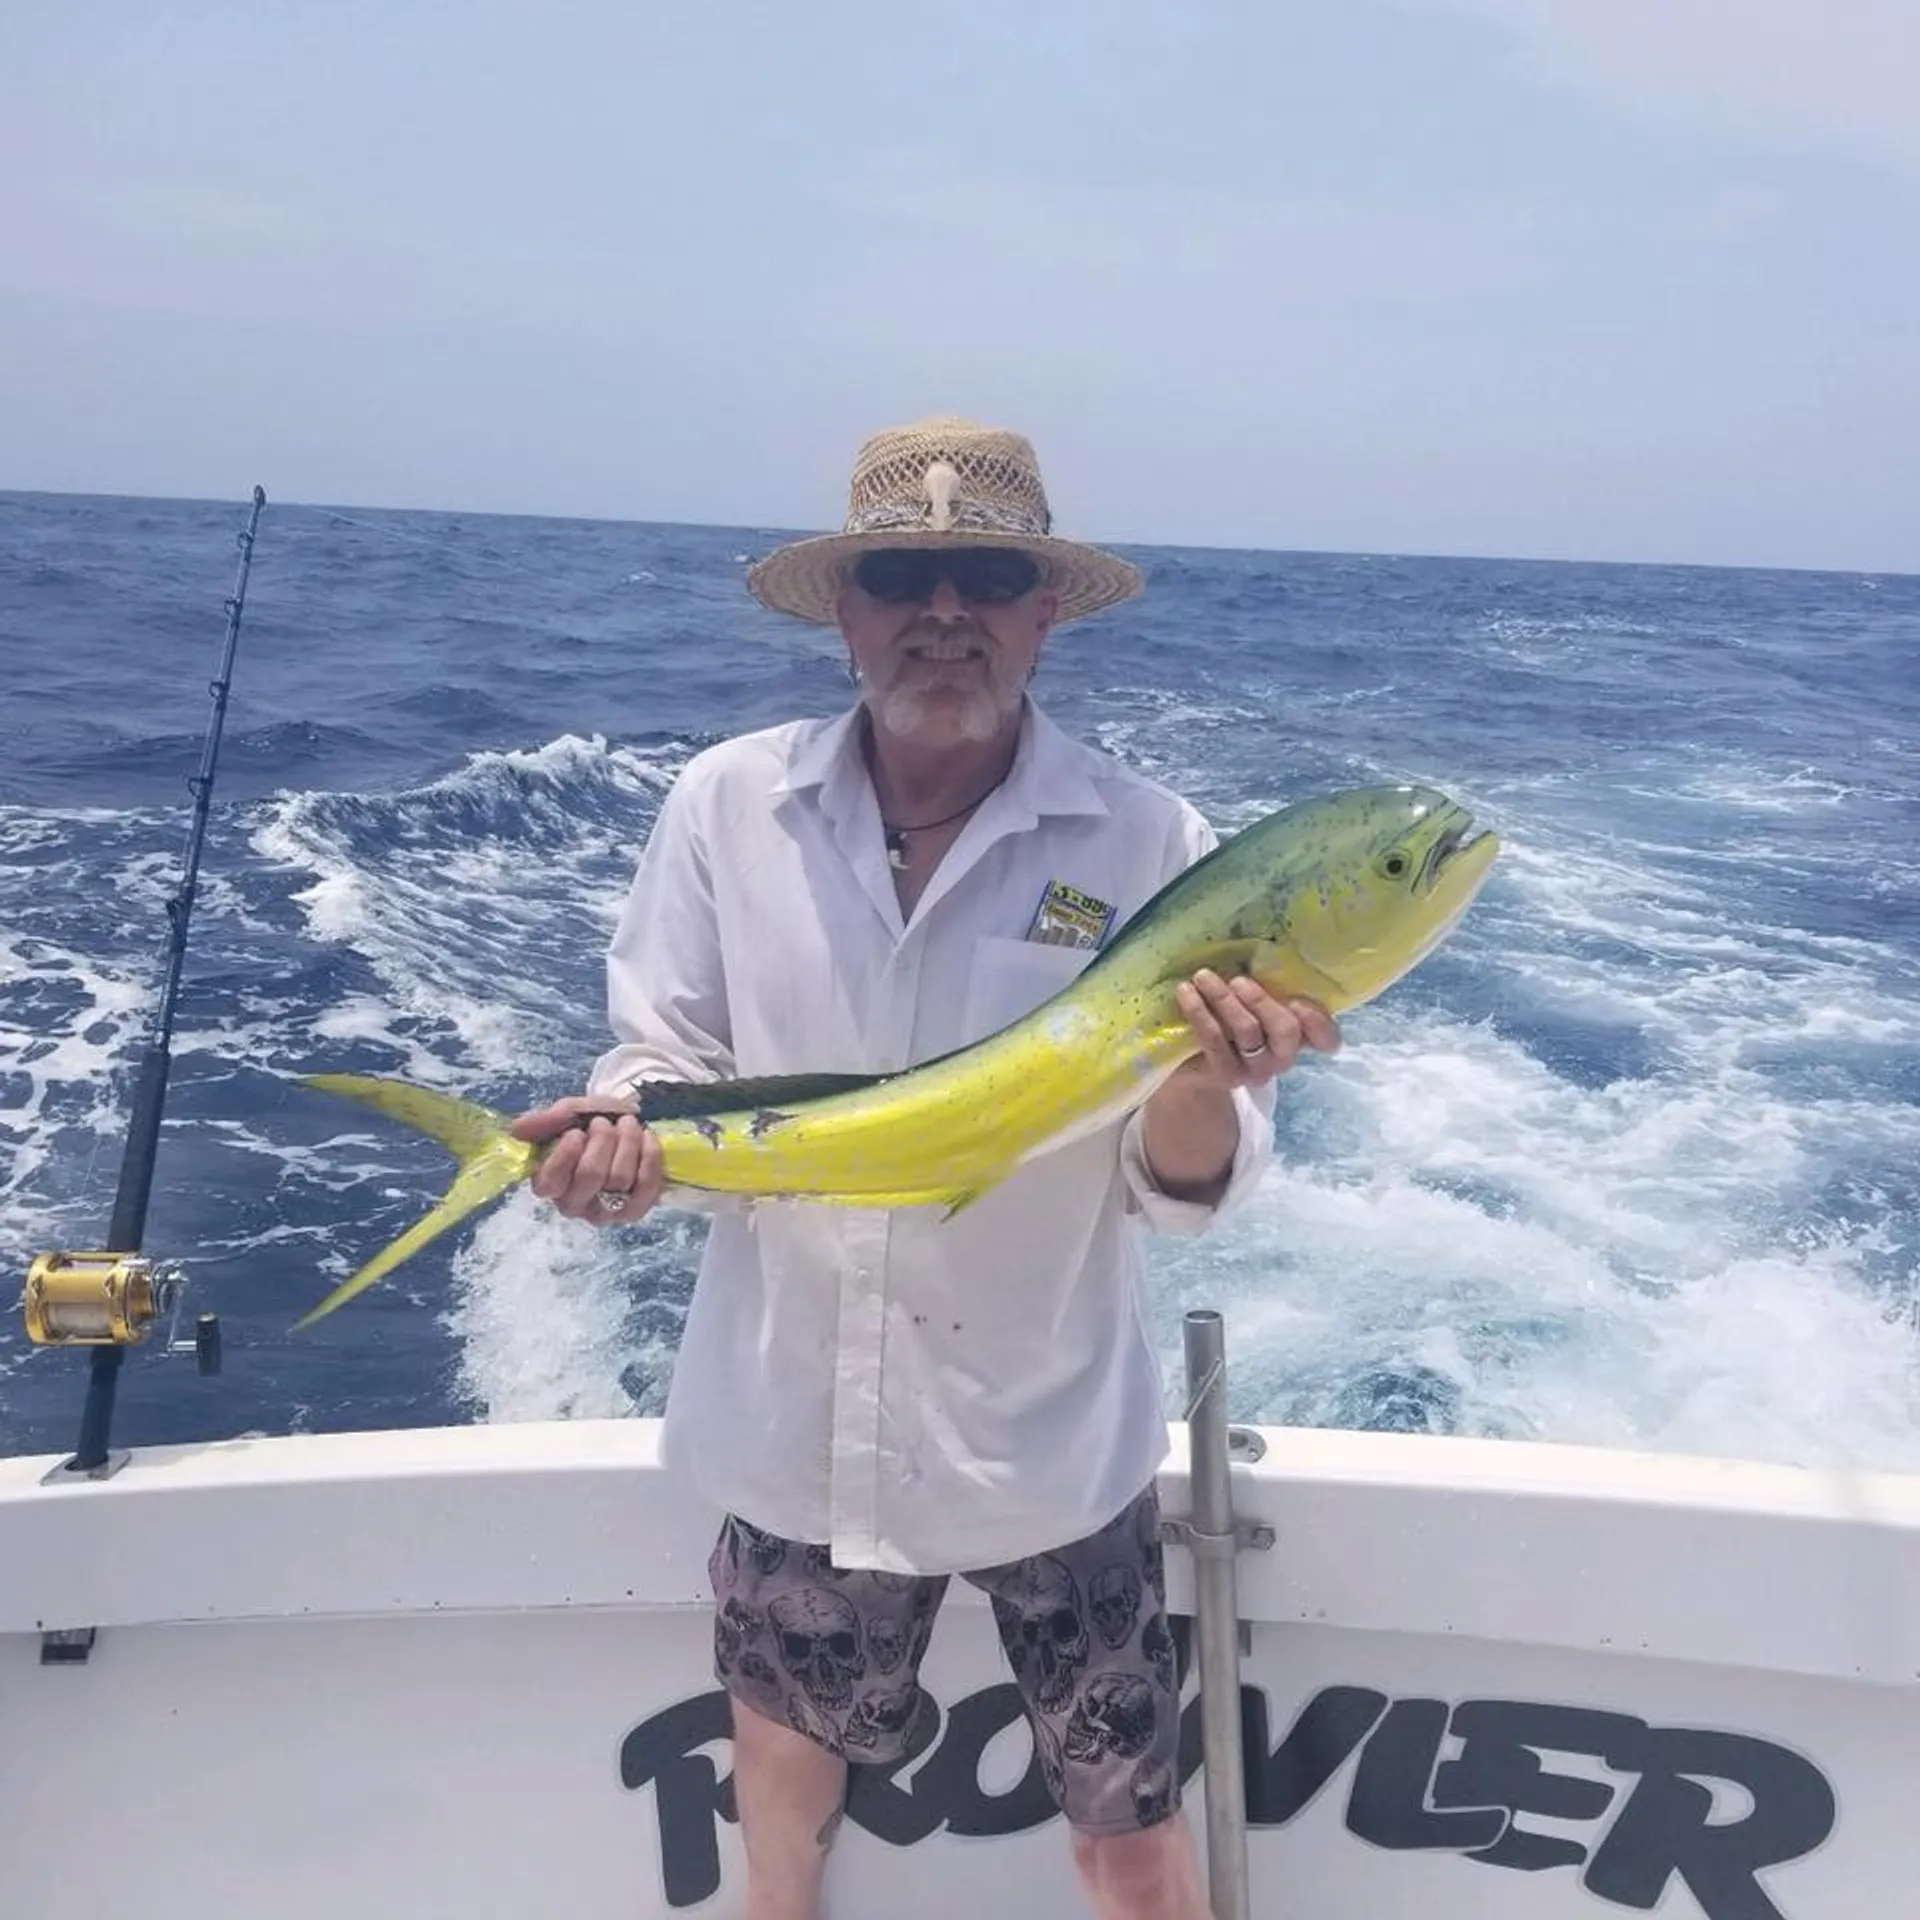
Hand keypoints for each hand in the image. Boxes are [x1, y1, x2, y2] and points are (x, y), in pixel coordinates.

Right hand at [511, 1094, 663, 1227]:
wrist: (623, 1123)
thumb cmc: (588, 1122)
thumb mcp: (566, 1114)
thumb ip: (543, 1121)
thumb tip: (517, 1130)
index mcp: (549, 1185)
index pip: (551, 1182)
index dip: (566, 1155)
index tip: (576, 1132)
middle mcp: (574, 1205)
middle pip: (590, 1177)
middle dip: (602, 1141)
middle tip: (605, 1123)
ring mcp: (605, 1212)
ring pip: (619, 1179)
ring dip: (627, 1143)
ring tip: (627, 1124)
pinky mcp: (635, 1210)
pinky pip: (646, 1187)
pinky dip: (649, 1157)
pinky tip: (646, 1137)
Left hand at [1172, 969, 1339, 1091]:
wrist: (1191, 1062)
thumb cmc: (1227, 1017)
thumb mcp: (1249, 999)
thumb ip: (1264, 983)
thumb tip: (1255, 948)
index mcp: (1297, 1034)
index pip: (1325, 1036)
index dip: (1318, 1020)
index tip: (1296, 1000)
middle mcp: (1282, 1055)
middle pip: (1286, 1030)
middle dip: (1262, 1001)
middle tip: (1237, 980)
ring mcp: (1256, 1070)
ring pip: (1248, 1031)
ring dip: (1224, 999)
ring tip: (1202, 976)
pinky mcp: (1227, 1076)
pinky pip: (1214, 1040)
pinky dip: (1199, 1011)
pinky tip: (1185, 992)